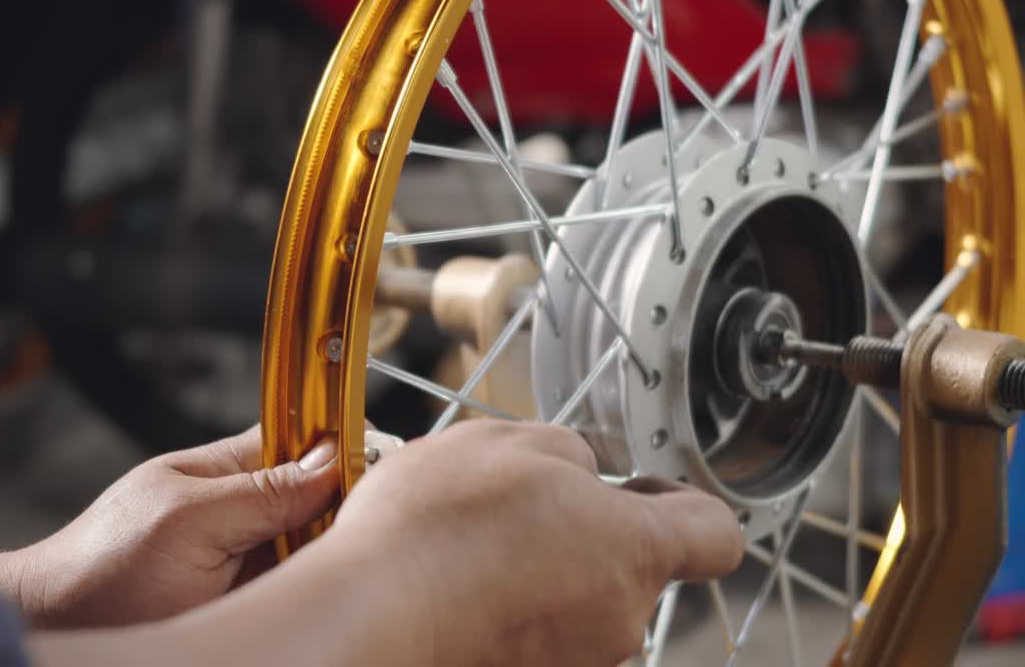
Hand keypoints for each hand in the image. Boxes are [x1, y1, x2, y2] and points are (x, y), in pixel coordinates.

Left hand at [0, 426, 349, 628]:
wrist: (64, 624)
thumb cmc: (104, 568)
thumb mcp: (188, 522)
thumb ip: (261, 491)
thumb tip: (334, 459)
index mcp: (231, 468)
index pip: (309, 439)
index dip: (348, 449)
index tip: (381, 471)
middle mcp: (247, 507)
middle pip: (324, 495)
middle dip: (349, 509)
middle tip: (365, 533)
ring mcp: (249, 552)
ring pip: (318, 543)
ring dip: (333, 552)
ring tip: (350, 565)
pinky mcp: (249, 594)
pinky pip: (299, 585)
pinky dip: (315, 589)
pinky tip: (323, 595)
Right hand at [322, 420, 744, 666]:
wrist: (369, 613)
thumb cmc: (437, 527)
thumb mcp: (508, 441)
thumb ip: (569, 450)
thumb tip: (580, 470)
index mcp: (634, 547)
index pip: (717, 535)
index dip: (684, 503)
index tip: (641, 488)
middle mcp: (620, 618)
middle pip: (629, 566)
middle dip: (581, 531)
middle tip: (515, 505)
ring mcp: (574, 661)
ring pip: (577, 600)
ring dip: (539, 570)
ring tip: (472, 545)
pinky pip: (534, 631)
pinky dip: (508, 607)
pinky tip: (458, 583)